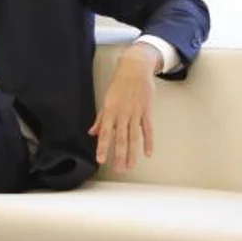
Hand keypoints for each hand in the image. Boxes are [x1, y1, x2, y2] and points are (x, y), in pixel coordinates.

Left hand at [88, 42, 160, 171]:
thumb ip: (100, 118)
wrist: (134, 70)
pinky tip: (147, 153)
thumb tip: (92, 132)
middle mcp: (122, 114)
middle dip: (119, 155)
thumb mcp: (106, 100)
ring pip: (134, 137)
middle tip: (118, 170)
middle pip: (121, 138)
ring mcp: (135, 113)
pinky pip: (148, 130)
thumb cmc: (118, 85)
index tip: (101, 160)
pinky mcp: (146, 112)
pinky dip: (148, 142)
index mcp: (110, 111)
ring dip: (132, 153)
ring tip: (130, 167)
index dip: (103, 147)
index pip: (105, 133)